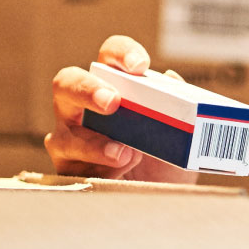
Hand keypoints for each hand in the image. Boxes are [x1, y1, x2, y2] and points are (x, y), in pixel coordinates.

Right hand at [43, 34, 198, 182]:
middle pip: (66, 83)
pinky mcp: (70, 171)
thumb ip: (180, 105)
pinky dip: (99, 171)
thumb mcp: (183, 133)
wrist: (166, 196)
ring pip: (65, 136)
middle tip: (112, 102)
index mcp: (113, 86)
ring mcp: (71, 139)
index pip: (110, 56)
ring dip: (94, 145)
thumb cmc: (167, 158)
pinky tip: (118, 175)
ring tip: (124, 153)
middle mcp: (83, 107)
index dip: (121, 53)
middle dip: (87, 90)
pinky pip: (74, 170)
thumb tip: (172, 79)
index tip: (140, 66)